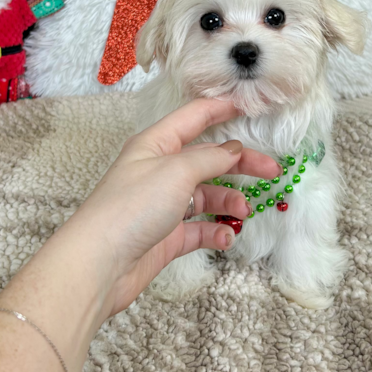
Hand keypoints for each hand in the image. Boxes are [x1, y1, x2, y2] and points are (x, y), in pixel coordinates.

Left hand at [65, 99, 280, 317]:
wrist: (99, 264)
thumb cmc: (130, 208)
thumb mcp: (176, 171)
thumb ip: (210, 158)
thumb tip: (233, 149)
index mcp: (155, 144)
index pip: (193, 118)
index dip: (221, 109)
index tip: (251, 106)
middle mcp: (159, 171)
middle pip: (208, 159)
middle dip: (240, 164)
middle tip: (272, 171)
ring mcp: (163, 205)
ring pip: (207, 195)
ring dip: (229, 201)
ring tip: (243, 211)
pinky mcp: (166, 236)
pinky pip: (200, 228)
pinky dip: (216, 231)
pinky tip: (225, 237)